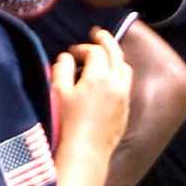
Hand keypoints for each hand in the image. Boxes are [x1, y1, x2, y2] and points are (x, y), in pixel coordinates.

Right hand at [51, 27, 131, 156]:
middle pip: (115, 53)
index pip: (94, 51)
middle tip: (98, 34)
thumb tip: (66, 57)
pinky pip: (126, 85)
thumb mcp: (59, 92)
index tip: (72, 52)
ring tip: (106, 55)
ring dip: (116, 57)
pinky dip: (119, 74)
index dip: (82, 47)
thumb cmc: (68, 123)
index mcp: (98, 76)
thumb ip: (61, 69)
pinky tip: (110, 79)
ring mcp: (123, 97)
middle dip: (106, 40)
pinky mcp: (126, 110)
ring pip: (125, 68)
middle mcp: (116, 83)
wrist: (85, 152)